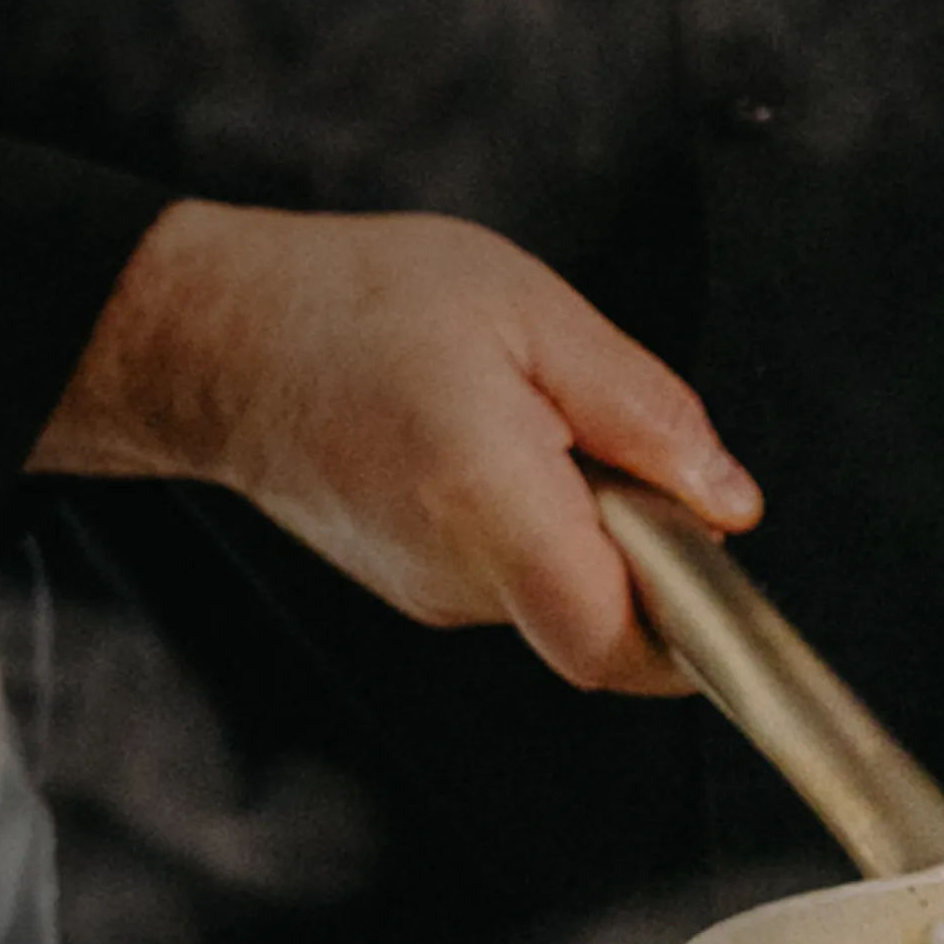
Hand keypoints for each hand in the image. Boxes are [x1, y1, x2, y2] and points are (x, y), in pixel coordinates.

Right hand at [28, 201, 761, 694]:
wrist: (216, 340)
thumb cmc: (356, 304)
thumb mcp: (530, 310)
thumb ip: (642, 412)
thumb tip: (727, 502)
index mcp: (487, 498)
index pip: (615, 640)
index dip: (696, 633)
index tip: (724, 566)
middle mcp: (457, 574)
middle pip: (606, 621)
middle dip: (652, 551)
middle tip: (622, 447)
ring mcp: (431, 596)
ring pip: (567, 595)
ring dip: (593, 530)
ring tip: (542, 426)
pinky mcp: (419, 590)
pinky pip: (520, 578)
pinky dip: (543, 526)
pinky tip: (502, 446)